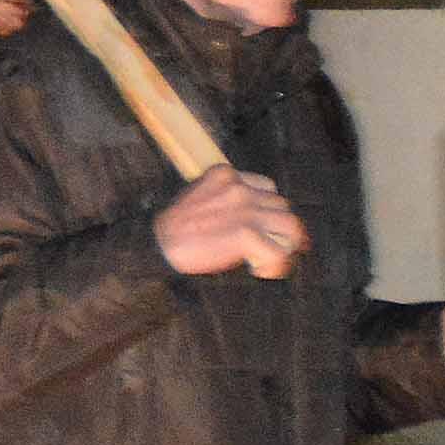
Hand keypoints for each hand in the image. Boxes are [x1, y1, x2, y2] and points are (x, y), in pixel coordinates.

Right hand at [155, 168, 307, 279]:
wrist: (155, 247)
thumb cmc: (175, 231)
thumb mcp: (201, 199)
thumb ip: (227, 200)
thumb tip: (259, 222)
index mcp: (225, 174)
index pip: (267, 188)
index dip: (266, 212)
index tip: (258, 231)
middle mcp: (239, 187)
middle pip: (282, 206)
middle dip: (276, 231)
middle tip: (263, 251)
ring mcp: (244, 208)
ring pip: (289, 226)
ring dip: (281, 246)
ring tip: (261, 260)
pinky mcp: (245, 232)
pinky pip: (279, 251)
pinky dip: (273, 265)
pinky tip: (257, 270)